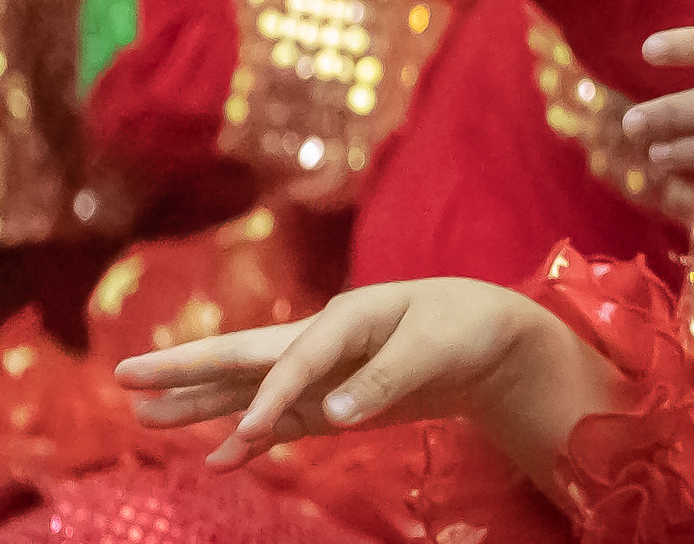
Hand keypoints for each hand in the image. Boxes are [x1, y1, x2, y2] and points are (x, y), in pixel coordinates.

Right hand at [114, 279, 568, 468]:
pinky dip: (249, 436)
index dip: (271, 395)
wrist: (490, 338)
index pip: (296, 358)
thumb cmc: (465, 327)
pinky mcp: (333, 400)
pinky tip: (218, 457)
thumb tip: (332, 415)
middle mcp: (324, 340)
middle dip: (187, 368)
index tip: (251, 433)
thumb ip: (384, 380)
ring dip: (200, 403)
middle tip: (124, 377)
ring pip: (249, 387)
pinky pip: (280, 420)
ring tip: (142, 415)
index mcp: (348, 315)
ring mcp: (323, 371)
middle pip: (245, 356)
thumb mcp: (435, 347)